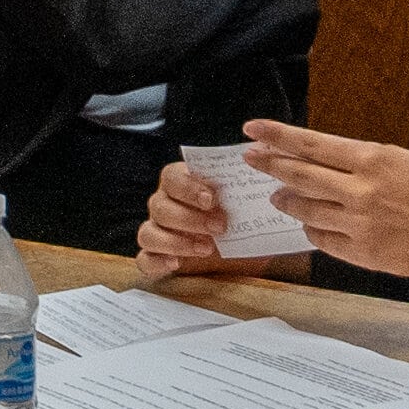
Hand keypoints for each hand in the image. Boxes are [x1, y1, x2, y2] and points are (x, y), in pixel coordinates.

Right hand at [133, 160, 299, 278]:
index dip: (188, 187)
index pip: (172, 176)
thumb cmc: (242, 218)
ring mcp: (158, 232)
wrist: (246, 254)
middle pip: (158, 205)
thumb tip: (263, 145)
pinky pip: (145, 259)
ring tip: (207, 248)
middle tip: (220, 227)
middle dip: (189, 217)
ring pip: (148, 232)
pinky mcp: (157, 258)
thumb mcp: (252, 196)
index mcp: (182, 184)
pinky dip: (157, 261)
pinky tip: (176, 264)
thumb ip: (255, 169)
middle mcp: (165, 205)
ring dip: (175, 241)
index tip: (213, 198)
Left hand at [241, 121, 408, 278]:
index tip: (253, 129)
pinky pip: (321, 238)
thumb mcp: (400, 159)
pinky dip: (310, 228)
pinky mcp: (360, 252)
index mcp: (371, 160)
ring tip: (277, 195)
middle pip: (300, 175)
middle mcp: (359, 190)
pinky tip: (308, 222)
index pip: (311, 144)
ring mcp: (357, 223)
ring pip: (306, 209)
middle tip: (251, 158)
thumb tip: (320, 159)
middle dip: (269, 165)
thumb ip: (359, 160)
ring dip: (287, 200)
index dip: (277, 136)